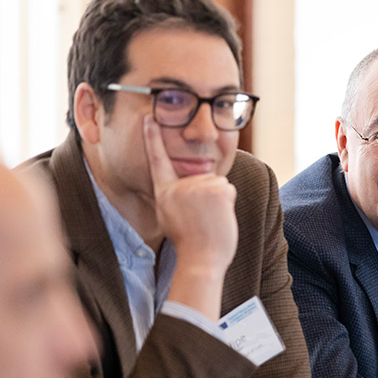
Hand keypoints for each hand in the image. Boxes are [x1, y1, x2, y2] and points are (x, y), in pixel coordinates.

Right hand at [143, 116, 237, 319]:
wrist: (200, 259)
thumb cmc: (189, 243)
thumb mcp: (171, 217)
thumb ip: (176, 197)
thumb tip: (185, 186)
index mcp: (165, 192)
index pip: (157, 161)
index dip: (152, 139)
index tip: (150, 117)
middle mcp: (178, 187)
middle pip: (202, 177)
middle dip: (208, 196)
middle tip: (202, 220)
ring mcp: (197, 187)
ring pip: (217, 184)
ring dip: (219, 201)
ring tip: (209, 220)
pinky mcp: (216, 190)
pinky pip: (228, 190)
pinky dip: (228, 203)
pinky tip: (219, 218)